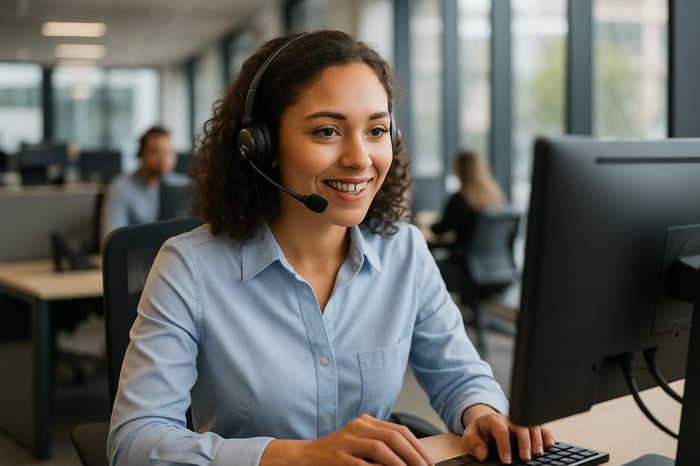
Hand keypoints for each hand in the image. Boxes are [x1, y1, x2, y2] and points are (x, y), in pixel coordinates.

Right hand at [261, 414, 434, 465]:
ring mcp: (346, 442)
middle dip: (413, 455)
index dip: (417, 446)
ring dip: (400, 464)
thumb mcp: (360, 442)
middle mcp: (357, 428)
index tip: (428, 461)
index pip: (399, 430)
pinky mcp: (338, 458)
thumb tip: (413, 457)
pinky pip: (363, 465)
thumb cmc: (336, 453)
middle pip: (393, 437)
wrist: (305, 458)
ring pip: (381, 449)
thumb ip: (382, 444)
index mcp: (366, 422)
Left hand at [461, 405, 554, 463]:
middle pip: (520, 426)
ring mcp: (520, 421)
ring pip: (532, 426)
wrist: (486, 424)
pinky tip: (549, 446)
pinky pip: (541, 427)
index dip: (504, 445)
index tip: (506, 460)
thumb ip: (473, 445)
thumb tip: (482, 454)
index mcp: (493, 420)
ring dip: (537, 440)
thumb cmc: (480, 433)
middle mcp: (509, 419)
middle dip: (524, 442)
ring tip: (538, 454)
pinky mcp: (529, 426)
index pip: (500, 430)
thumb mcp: (469, 437)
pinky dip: (547, 435)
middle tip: (525, 458)